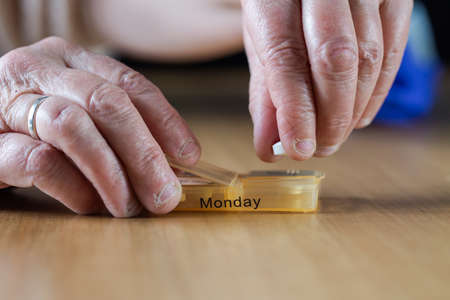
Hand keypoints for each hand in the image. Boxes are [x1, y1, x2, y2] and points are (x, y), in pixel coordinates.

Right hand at [0, 37, 200, 216]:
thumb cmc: (29, 126)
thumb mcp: (74, 111)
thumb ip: (112, 125)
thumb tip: (171, 163)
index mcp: (67, 59)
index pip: (128, 83)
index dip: (165, 120)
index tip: (189, 155)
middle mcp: (38, 69)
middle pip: (106, 102)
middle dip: (144, 153)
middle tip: (165, 194)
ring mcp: (7, 100)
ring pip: (72, 126)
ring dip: (111, 173)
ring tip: (129, 207)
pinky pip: (38, 160)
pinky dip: (75, 187)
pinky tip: (91, 205)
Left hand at [242, 0, 412, 160]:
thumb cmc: (281, 6)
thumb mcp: (262, 41)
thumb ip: (266, 92)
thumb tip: (270, 147)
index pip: (287, 57)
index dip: (295, 111)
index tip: (298, 148)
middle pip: (336, 58)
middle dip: (330, 116)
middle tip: (321, 147)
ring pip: (369, 58)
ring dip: (353, 110)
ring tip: (334, 134)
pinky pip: (393, 51)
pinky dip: (377, 92)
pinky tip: (359, 115)